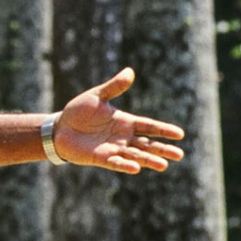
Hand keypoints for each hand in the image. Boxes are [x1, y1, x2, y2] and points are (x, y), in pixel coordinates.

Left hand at [54, 68, 183, 175]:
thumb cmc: (79, 111)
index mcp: (125, 122)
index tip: (180, 134)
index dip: (164, 130)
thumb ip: (114, 87)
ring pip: (135, 155)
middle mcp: (123, 137)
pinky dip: (125, 165)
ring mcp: (113, 148)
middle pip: (147, 144)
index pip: (149, 126)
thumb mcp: (97, 96)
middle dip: (163, 149)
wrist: (60, 127)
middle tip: (179, 155)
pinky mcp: (101, 158)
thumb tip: (130, 71)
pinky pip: (116, 162)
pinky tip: (136, 169)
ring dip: (149, 160)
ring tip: (163, 166)